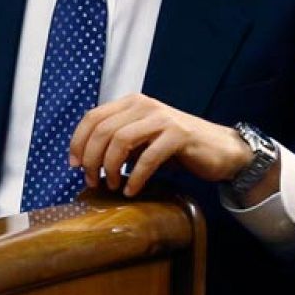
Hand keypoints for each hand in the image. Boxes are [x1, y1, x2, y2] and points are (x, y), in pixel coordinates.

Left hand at [69, 93, 254, 197]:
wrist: (220, 149)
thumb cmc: (175, 147)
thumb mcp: (141, 139)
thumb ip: (117, 142)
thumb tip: (85, 160)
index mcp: (130, 103)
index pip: (92, 117)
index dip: (78, 141)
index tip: (74, 165)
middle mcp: (144, 105)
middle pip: (102, 130)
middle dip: (91, 158)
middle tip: (92, 181)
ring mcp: (162, 118)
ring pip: (120, 141)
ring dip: (110, 168)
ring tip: (111, 185)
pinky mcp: (179, 135)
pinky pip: (147, 158)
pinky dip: (135, 177)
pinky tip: (132, 190)